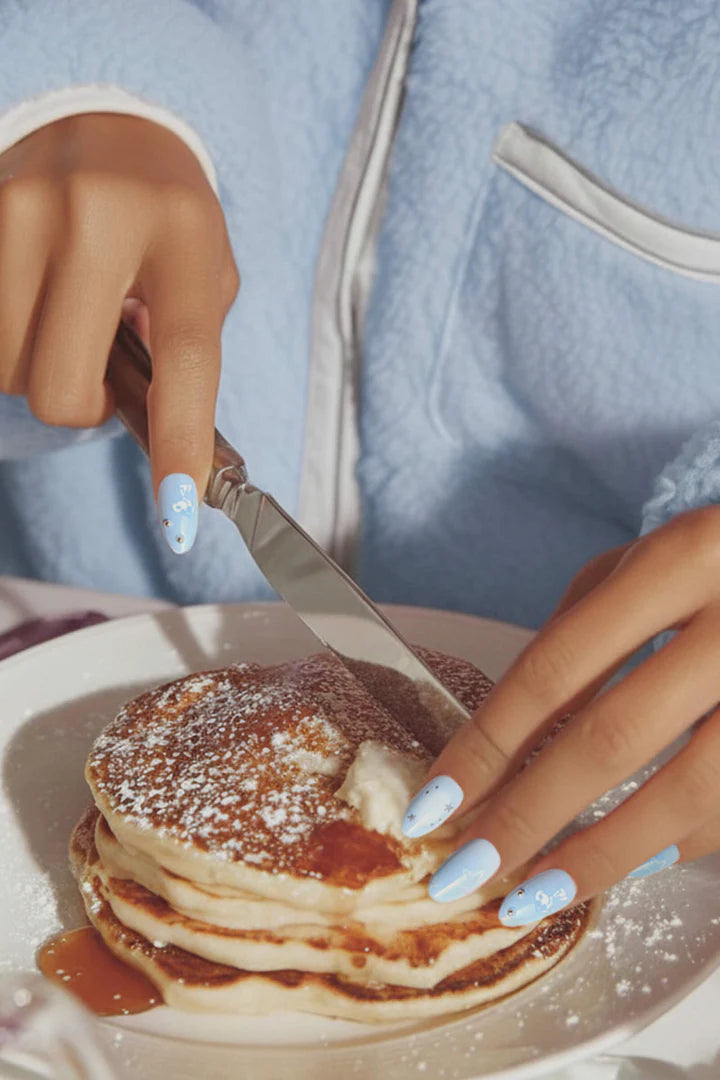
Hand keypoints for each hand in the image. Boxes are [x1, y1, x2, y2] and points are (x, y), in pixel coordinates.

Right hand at [0, 113, 238, 551]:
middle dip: (82, 405)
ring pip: (8, 369)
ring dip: (38, 369)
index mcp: (182, 234)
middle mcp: (97, 217)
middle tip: (101, 373)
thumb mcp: (204, 270)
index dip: (180, 441)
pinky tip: (39, 303)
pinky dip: (10, 340)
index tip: (179, 511)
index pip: (184, 358)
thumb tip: (162, 434)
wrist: (107, 117)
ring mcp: (22, 210)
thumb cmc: (167, 214)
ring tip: (69, 322)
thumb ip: (186, 343)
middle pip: (62, 386)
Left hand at [402, 508, 719, 921]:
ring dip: (600, 855)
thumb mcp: (643, 565)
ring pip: (688, 790)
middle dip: (529, 814)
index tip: (434, 804)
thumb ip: (580, 635)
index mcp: (680, 560)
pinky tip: (619, 865)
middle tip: (465, 868)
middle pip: (613, 737)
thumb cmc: (717, 562)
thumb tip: (507, 737)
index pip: (558, 666)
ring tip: (530, 894)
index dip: (489, 743)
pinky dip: (673, 845)